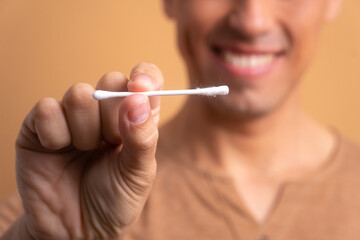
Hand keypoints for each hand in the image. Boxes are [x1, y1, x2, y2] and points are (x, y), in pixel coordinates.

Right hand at [15, 63, 162, 238]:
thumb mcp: (139, 173)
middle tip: (110, 143)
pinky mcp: (41, 126)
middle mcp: (105, 112)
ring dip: (86, 131)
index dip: (144, 76)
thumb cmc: (114, 199)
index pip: (144, 80)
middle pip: (111, 81)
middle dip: (113, 116)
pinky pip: (47, 109)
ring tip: (85, 152)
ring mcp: (73, 116)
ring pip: (80, 94)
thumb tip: (137, 98)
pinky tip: (59, 150)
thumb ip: (143, 137)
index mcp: (134, 118)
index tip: (140, 86)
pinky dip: (56, 134)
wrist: (76, 230)